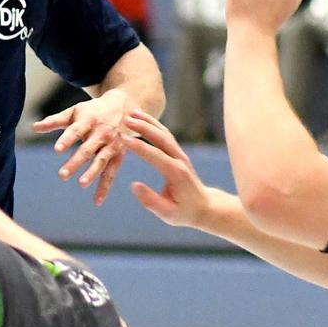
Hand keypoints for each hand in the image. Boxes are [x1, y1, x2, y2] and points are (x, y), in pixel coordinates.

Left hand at [32, 88, 133, 205]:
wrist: (124, 106)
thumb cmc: (92, 111)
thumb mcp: (75, 112)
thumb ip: (54, 121)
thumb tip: (34, 128)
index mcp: (89, 120)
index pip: (75, 130)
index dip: (67, 139)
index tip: (57, 149)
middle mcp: (102, 133)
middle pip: (87, 149)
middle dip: (76, 162)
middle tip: (62, 175)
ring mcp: (112, 145)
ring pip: (101, 161)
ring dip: (92, 173)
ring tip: (81, 184)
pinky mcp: (119, 155)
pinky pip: (111, 173)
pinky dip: (105, 187)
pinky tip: (96, 201)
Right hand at [124, 111, 214, 228]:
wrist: (205, 207)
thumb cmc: (184, 212)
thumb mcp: (167, 213)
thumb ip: (150, 200)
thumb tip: (134, 185)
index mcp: (175, 173)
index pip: (155, 155)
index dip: (138, 147)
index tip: (123, 139)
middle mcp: (179, 160)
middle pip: (161, 138)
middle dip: (143, 127)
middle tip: (125, 119)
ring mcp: (180, 155)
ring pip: (164, 133)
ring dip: (148, 122)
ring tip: (131, 113)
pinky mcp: (178, 153)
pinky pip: (165, 135)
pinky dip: (153, 125)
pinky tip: (142, 119)